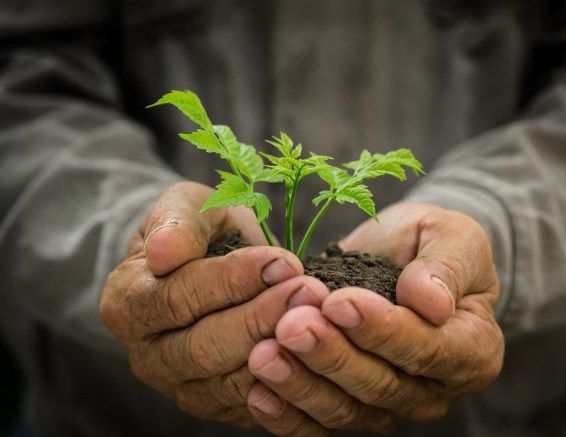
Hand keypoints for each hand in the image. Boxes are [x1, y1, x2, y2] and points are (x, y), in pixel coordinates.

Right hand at [100, 181, 328, 427]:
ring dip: (281, 351)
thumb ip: (177, 222)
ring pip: (231, 383)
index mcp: (128, 302)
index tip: (283, 262)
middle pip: (205, 348)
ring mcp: (181, 388)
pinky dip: (287, 384)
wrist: (212, 266)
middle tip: (310, 291)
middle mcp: (148, 356)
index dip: (233, 281)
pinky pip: (253, 406)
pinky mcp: (217, 406)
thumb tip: (163, 252)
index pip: (178, 297)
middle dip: (262, 318)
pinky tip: (315, 354)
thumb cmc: (201, 232)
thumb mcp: (186, 207)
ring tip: (319, 317)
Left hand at [246, 202, 504, 433]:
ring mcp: (391, 402)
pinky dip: (289, 413)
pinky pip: (321, 421)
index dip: (381, 330)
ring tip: (265, 355)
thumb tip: (431, 302)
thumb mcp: (453, 236)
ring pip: (346, 409)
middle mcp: (433, 386)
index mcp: (471, 347)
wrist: (404, 253)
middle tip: (291, 326)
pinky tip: (258, 392)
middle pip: (381, 385)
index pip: (427, 349)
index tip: (339, 302)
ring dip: (302, 384)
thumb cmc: (432, 242)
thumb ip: (446, 267)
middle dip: (331, 355)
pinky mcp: (352, 403)